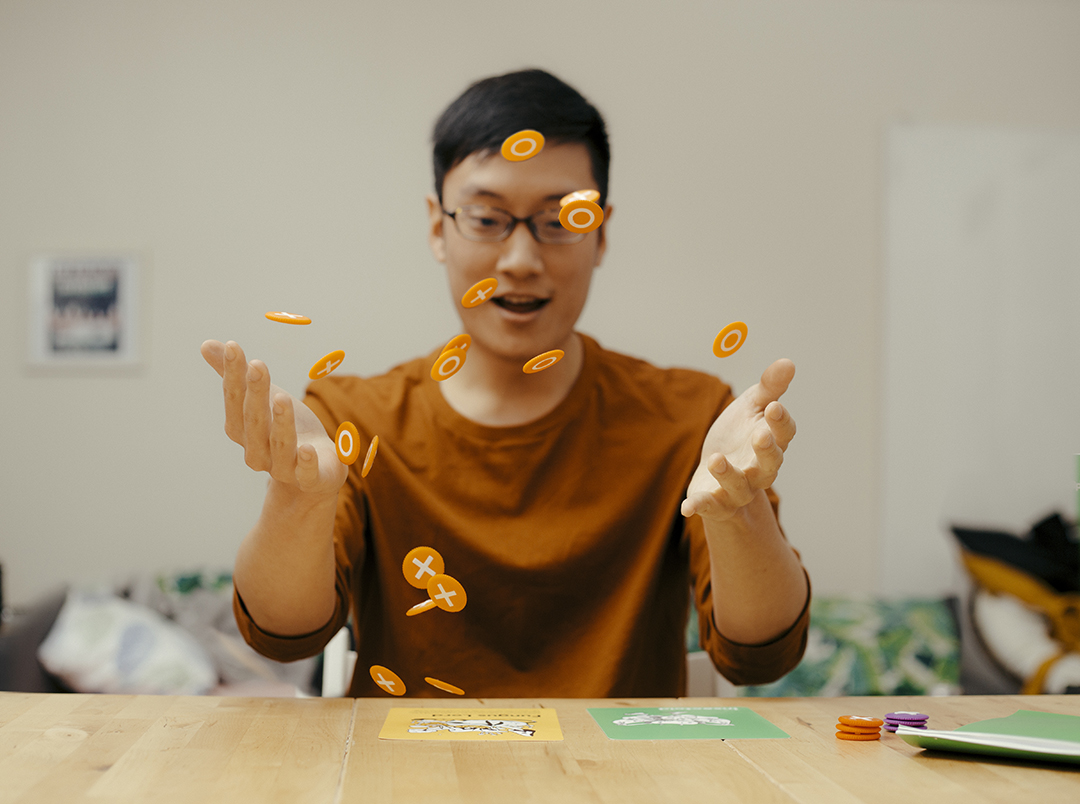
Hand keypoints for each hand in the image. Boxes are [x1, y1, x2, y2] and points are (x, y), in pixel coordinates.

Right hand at [201, 340, 346, 495]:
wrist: (315, 472)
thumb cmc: (285, 430)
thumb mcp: (263, 400)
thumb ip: (237, 376)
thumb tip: (206, 345)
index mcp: (243, 431)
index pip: (234, 401)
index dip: (233, 376)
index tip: (233, 347)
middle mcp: (258, 451)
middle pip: (254, 422)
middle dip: (255, 395)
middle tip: (257, 365)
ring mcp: (284, 467)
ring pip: (280, 445)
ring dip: (281, 423)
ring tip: (283, 399)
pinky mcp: (311, 479)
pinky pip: (306, 473)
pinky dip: (306, 463)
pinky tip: (308, 449)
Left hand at [682, 359, 796, 523]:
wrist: (715, 468)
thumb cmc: (738, 435)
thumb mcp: (751, 407)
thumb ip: (768, 388)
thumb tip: (788, 362)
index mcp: (771, 442)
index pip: (784, 434)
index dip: (781, 422)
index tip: (774, 406)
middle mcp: (759, 469)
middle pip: (770, 465)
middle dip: (767, 451)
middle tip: (760, 436)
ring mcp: (738, 488)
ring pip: (739, 487)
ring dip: (728, 475)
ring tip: (716, 459)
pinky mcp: (715, 502)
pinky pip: (710, 507)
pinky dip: (700, 507)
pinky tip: (686, 507)